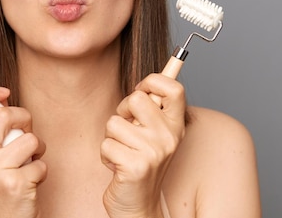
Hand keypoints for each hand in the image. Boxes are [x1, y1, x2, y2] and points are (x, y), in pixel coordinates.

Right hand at [0, 85, 46, 217]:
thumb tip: (1, 96)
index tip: (2, 92)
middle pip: (2, 113)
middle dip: (23, 117)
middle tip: (25, 130)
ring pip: (29, 138)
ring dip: (37, 148)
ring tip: (28, 160)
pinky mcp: (14, 184)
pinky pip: (40, 162)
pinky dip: (41, 170)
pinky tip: (30, 180)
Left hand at [100, 73, 185, 217]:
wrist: (138, 205)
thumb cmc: (141, 163)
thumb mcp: (154, 134)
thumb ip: (154, 108)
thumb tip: (155, 75)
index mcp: (175, 126)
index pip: (174, 88)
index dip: (153, 81)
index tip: (142, 91)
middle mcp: (168, 137)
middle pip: (136, 98)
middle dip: (122, 112)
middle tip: (128, 131)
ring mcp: (153, 152)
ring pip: (114, 123)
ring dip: (112, 138)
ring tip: (124, 153)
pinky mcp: (135, 166)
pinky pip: (106, 144)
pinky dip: (106, 156)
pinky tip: (118, 167)